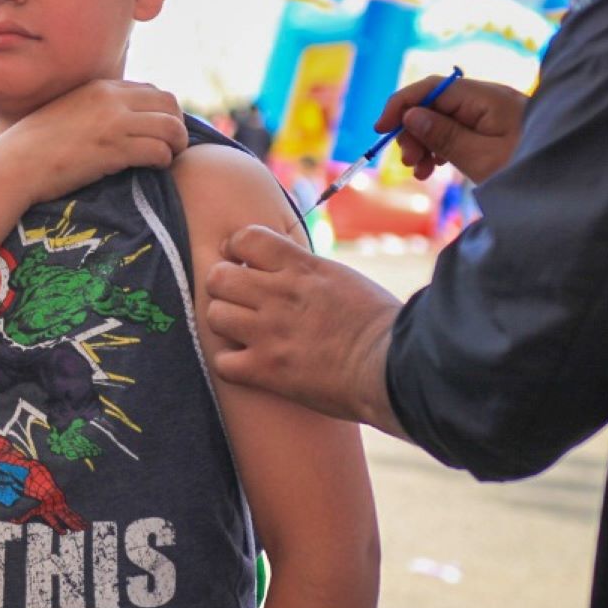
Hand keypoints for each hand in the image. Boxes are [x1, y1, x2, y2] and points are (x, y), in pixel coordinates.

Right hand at [0, 80, 187, 204]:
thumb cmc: (36, 145)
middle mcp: (110, 99)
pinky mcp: (114, 149)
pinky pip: (158, 150)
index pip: (150, 91)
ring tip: (169, 157)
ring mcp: (113, 123)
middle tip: (172, 145)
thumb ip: (94, 109)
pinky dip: (163, 160)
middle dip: (177, 124)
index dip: (162, 112)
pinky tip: (155, 167)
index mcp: (100, 87)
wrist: (16, 163)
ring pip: (171, 126)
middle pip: (169, 103)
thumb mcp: (68, 111)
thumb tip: (115, 121)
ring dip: (176, 144)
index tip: (159, 131)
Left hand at [203, 225, 406, 435]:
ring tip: (242, 333)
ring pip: (214, 315)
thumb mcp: (342, 279)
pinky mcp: (267, 369)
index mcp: (301, 267)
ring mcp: (269, 332)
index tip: (240, 262)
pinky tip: (249, 366)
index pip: (245, 237)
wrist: (393, 368)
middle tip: (238, 301)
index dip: (235, 248)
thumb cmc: (382, 325)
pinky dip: (231, 366)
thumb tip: (288, 268)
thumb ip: (308, 272)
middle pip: (218, 276)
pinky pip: (222, 363)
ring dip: (225, 324)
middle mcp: (279, 294)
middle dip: (224, 287)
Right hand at [374, 74, 526, 185]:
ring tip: (421, 171)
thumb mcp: (482, 158)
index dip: (401, 104)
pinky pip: (456, 131)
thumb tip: (411, 115)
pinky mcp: (492, 130)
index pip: (432, 87)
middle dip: (413, 129)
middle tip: (409, 162)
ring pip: (441, 118)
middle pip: (434, 103)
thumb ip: (445, 135)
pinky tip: (434, 168)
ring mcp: (490, 114)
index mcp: (486, 98)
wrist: (570, 183)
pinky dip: (440, 147)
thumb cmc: (529, 170)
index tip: (381, 129)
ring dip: (424, 141)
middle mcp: (486, 99)